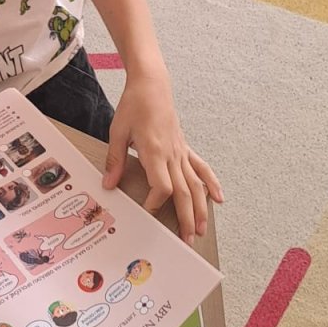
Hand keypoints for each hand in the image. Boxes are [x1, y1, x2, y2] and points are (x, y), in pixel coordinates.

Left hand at [102, 69, 222, 244]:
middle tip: (187, 240)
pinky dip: (211, 183)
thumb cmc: (134, 106)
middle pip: (184, 192)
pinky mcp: (184, 148)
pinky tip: (218, 198)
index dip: (156, 203)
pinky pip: (201, 168)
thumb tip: (108, 184)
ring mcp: (181, 152)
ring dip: (201, 209)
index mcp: (154, 151)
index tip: (148, 214)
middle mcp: (172, 154)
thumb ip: (115, 159)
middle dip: (186, 218)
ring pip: (196, 185)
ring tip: (202, 230)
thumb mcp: (117, 131)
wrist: (152, 85)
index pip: (162, 186)